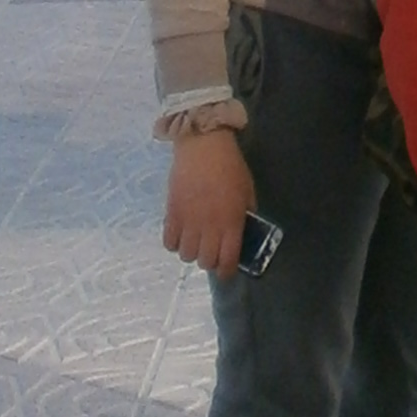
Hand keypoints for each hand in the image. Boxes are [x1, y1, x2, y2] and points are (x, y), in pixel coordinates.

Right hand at [163, 127, 254, 278]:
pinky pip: (169, 242)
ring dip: (191, 252)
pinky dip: (174, 243)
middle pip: (205, 262)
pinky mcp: (172, 213)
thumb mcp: (247, 191)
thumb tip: (243, 232)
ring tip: (195, 240)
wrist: (204, 144)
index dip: (226, 271)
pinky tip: (181, 233)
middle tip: (211, 250)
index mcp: (232, 222)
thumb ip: (245, 215)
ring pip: (186, 255)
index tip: (226, 270)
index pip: (227, 261)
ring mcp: (189, 221)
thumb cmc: (231, 166)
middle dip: (209, 260)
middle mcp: (210, 227)